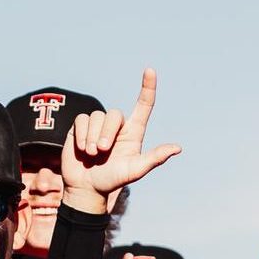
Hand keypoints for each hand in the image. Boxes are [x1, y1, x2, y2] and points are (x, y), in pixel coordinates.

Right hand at [61, 68, 180, 211]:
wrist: (85, 188)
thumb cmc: (112, 180)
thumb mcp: (134, 171)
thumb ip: (154, 159)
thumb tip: (177, 148)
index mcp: (134, 132)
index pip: (143, 105)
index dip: (147, 87)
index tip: (150, 70)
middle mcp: (117, 126)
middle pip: (114, 114)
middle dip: (106, 133)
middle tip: (101, 152)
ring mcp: (98, 126)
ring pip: (97, 116)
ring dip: (92, 137)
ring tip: (90, 154)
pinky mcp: (80, 128)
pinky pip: (81, 120)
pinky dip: (81, 135)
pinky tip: (81, 149)